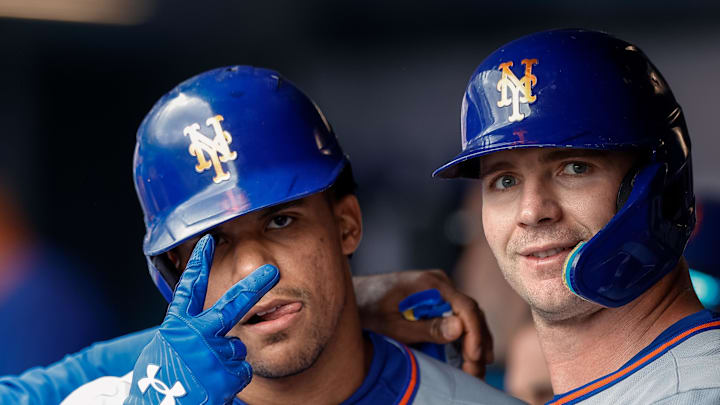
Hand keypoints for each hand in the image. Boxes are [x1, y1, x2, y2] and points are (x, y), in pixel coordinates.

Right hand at [124, 235, 278, 404]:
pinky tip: (215, 387)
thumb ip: (181, 336)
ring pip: (237, 347)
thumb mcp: (161, 352)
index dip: (198, 264)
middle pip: (231, 305)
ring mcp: (213, 353)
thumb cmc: (158, 386)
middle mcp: (195, 335)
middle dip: (253, 287)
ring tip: (206, 376)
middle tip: (272, 272)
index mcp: (175, 327)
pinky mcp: (227, 373)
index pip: (189, 289)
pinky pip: (242, 370)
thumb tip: (195, 331)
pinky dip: (232, 379)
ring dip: (227, 360)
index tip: (208, 242)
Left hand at [354, 270, 492, 377]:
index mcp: (431, 284)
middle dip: (478, 342)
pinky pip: (457, 314)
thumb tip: (460, 327)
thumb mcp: (394, 326)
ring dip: (474, 340)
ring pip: (467, 314)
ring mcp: (438, 287)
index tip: (474, 358)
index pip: (467, 307)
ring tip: (475, 368)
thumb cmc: (368, 310)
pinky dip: (464, 334)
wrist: (353, 295)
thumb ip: (427, 328)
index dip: (475, 334)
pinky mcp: (434, 296)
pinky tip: (468, 353)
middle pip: (471, 312)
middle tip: (476, 371)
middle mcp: (439, 281)